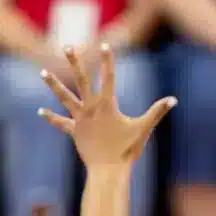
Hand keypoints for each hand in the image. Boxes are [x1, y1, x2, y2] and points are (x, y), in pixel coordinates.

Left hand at [38, 44, 175, 166]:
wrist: (107, 170)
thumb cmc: (127, 149)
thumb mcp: (144, 128)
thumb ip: (157, 111)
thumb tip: (174, 100)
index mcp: (107, 105)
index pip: (108, 77)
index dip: (108, 60)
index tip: (105, 45)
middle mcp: (90, 108)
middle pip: (81, 80)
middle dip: (75, 62)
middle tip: (67, 46)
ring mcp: (80, 119)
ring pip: (64, 97)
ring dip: (53, 85)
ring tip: (42, 72)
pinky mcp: (74, 131)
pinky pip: (61, 123)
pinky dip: (51, 117)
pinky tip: (41, 111)